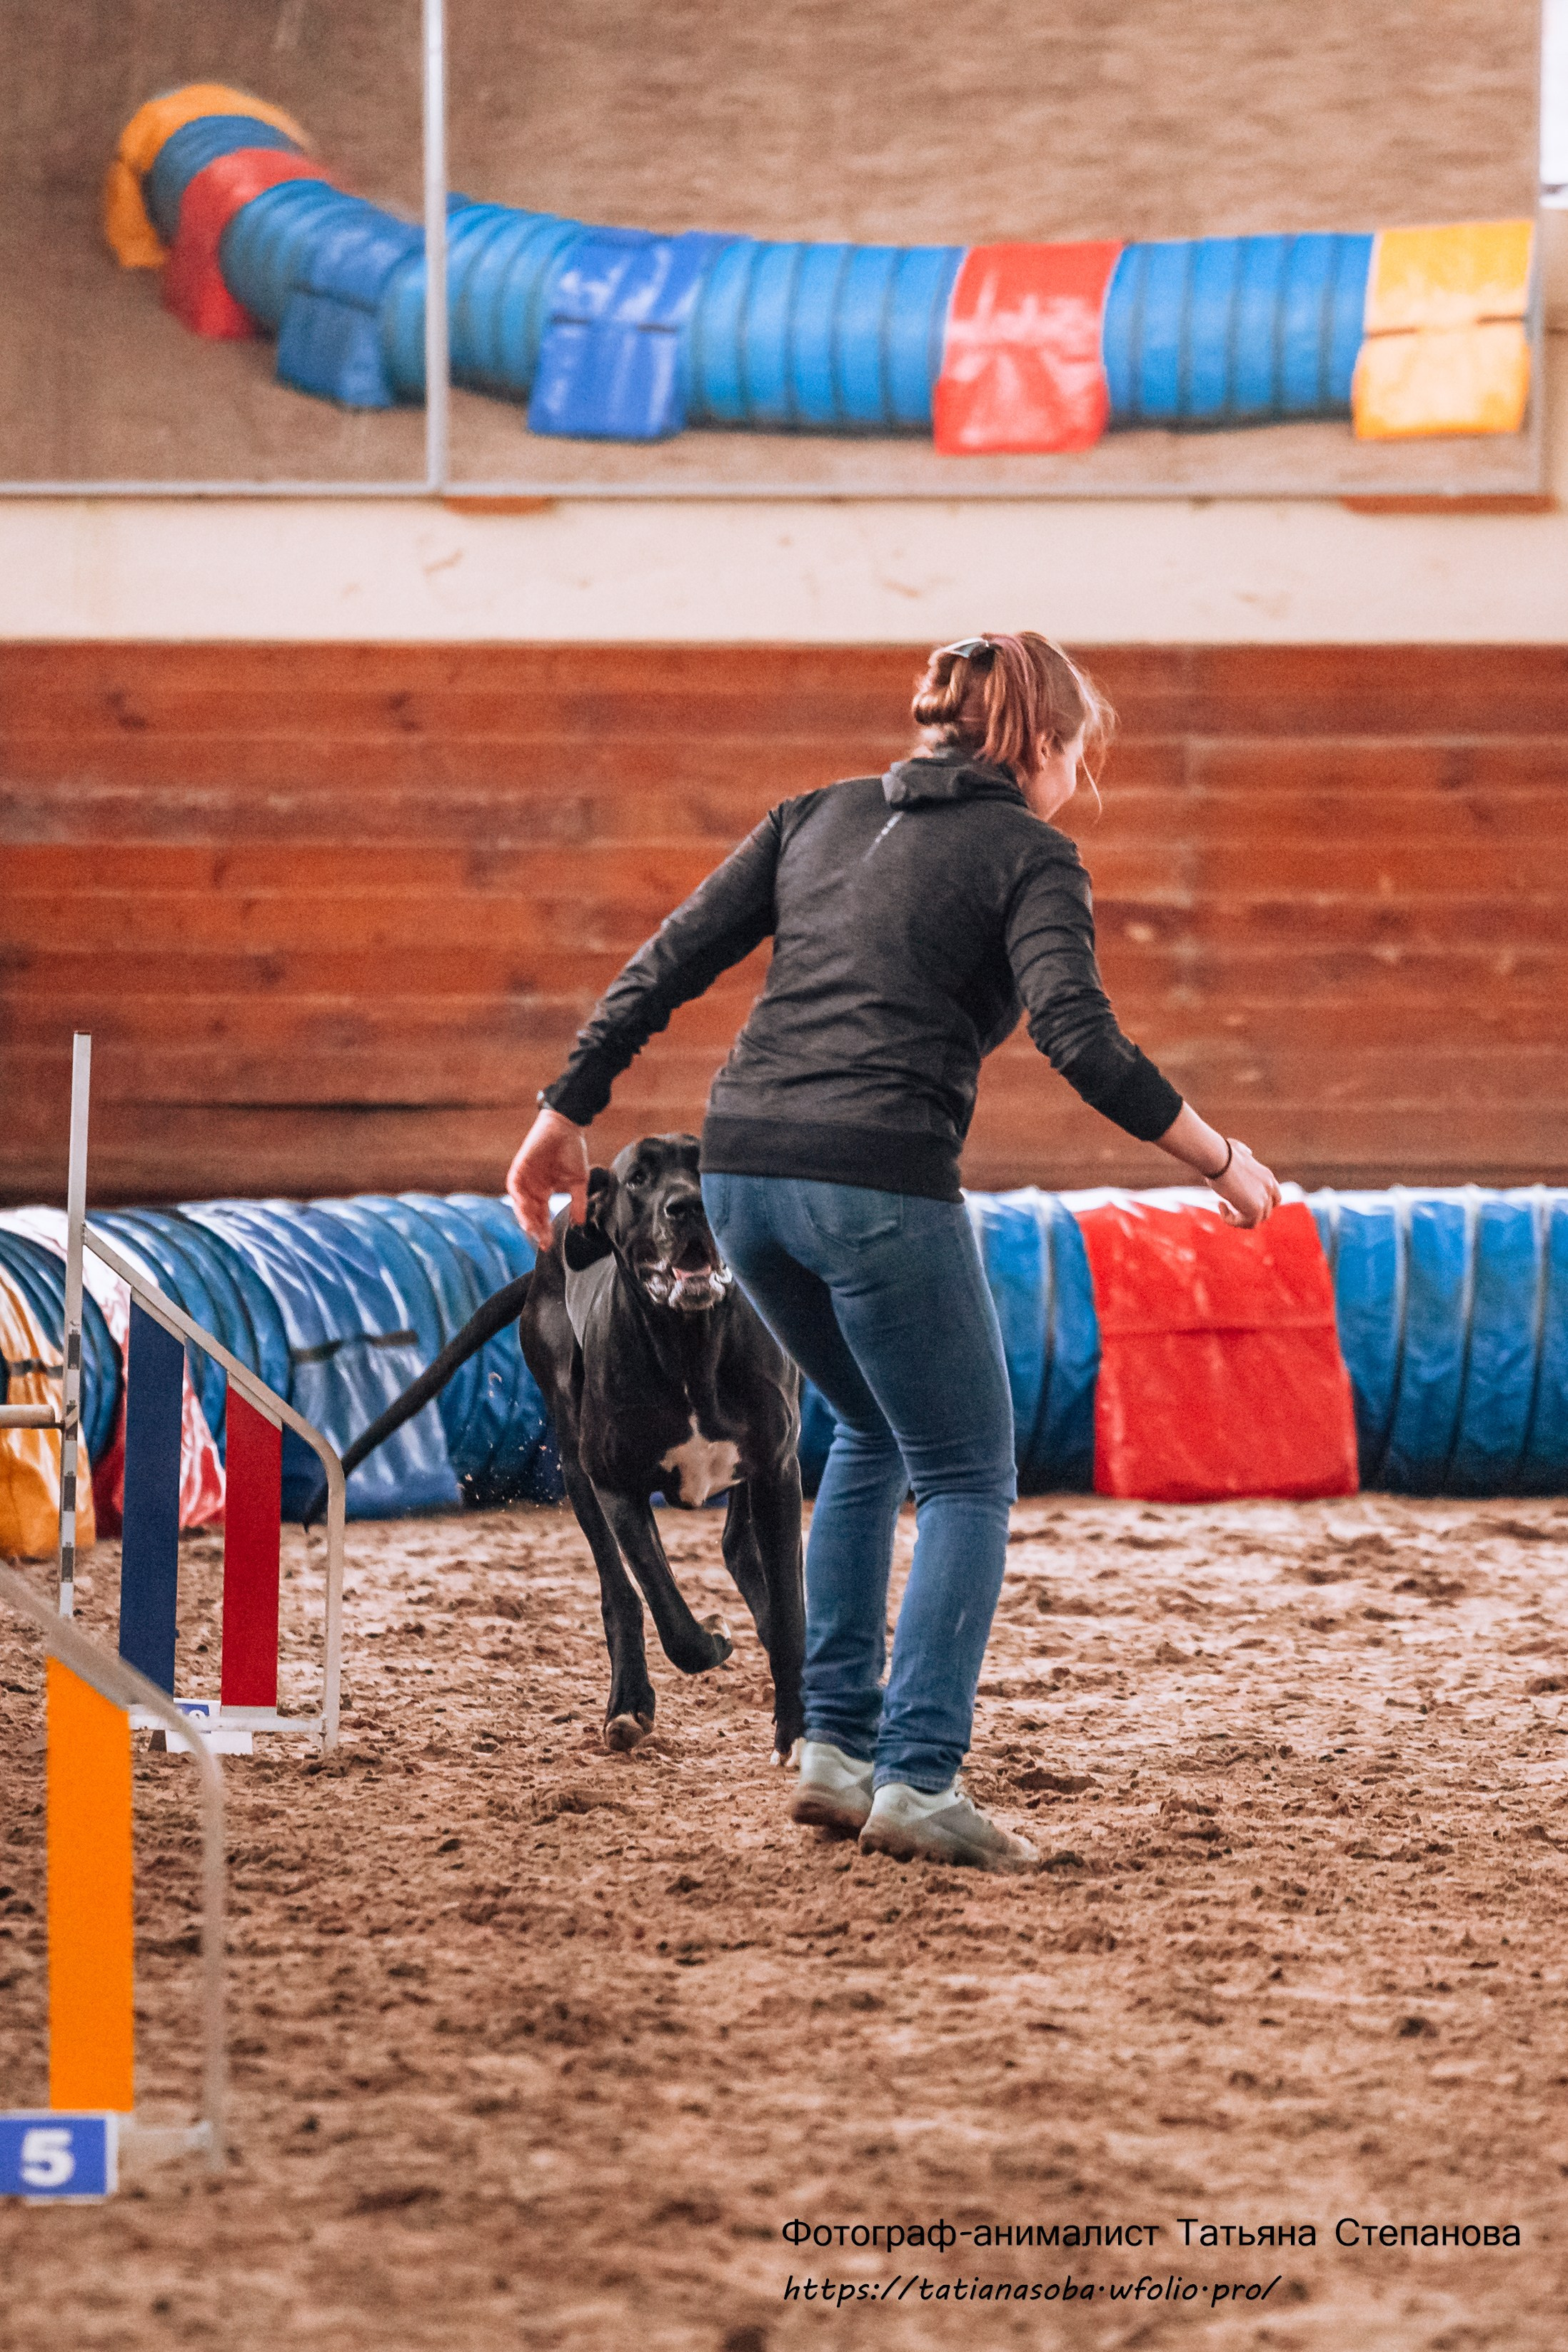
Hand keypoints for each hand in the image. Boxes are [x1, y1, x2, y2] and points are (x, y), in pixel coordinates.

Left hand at [506, 1107, 588, 1248]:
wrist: (566, 1128)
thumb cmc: (573, 1151)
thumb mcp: (578, 1182)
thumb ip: (578, 1202)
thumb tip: (580, 1223)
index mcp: (545, 1191)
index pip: (543, 1216)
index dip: (545, 1231)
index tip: (549, 1244)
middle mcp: (533, 1188)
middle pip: (530, 1213)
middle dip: (535, 1228)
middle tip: (541, 1240)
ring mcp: (525, 1178)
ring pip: (520, 1203)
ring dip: (525, 1216)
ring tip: (532, 1229)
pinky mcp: (519, 1167)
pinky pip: (514, 1186)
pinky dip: (518, 1197)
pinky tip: (524, 1206)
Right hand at [1209, 1139, 1281, 1229]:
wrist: (1218, 1157)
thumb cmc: (1222, 1153)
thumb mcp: (1237, 1150)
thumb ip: (1245, 1152)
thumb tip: (1247, 1152)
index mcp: (1267, 1176)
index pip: (1274, 1199)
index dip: (1260, 1206)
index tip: (1241, 1202)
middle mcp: (1270, 1188)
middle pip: (1266, 1213)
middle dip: (1248, 1214)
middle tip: (1230, 1208)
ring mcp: (1264, 1198)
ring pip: (1256, 1221)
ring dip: (1238, 1219)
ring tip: (1223, 1206)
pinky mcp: (1255, 1208)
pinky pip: (1246, 1224)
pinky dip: (1231, 1220)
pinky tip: (1221, 1206)